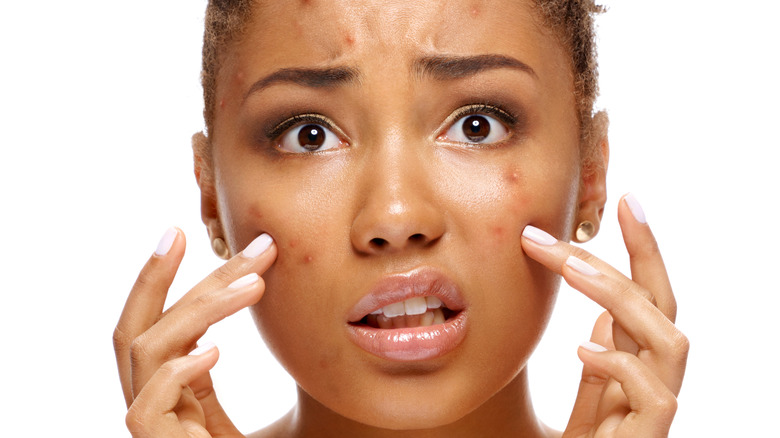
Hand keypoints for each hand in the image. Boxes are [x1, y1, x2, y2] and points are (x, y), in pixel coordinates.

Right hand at [113, 229, 276, 436]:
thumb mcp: (285, 399)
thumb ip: (285, 360)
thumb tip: (313, 300)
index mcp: (182, 393)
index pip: (159, 326)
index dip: (161, 278)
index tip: (180, 233)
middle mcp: (161, 407)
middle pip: (140, 330)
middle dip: (159, 276)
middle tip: (188, 232)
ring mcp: (156, 431)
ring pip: (147, 353)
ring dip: (201, 309)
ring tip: (256, 285)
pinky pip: (143, 409)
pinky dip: (175, 374)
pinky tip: (214, 352)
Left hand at [522, 194, 687, 436]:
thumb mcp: (589, 398)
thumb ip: (604, 359)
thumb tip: (606, 311)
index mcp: (639, 365)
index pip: (651, 297)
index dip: (645, 249)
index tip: (628, 199)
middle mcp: (655, 382)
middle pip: (665, 307)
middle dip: (640, 252)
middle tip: (608, 207)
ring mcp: (655, 413)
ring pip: (670, 341)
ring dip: (622, 295)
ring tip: (572, 267)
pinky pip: (657, 397)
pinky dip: (621, 364)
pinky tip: (582, 349)